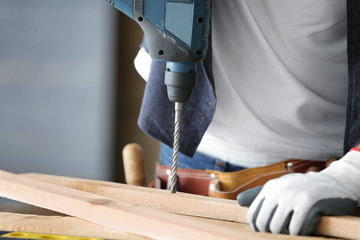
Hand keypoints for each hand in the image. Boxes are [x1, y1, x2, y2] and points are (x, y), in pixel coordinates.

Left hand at [237, 149, 359, 234]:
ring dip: (284, 235)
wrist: (333, 183)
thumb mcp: (280, 187)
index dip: (257, 228)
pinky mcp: (308, 202)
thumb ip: (259, 195)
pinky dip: (298, 234)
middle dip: (269, 234)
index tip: (265, 233)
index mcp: (270, 187)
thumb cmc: (302, 188)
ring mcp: (293, 195)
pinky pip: (296, 228)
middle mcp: (279, 190)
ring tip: (291, 231)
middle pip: (264, 223)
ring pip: (278, 227)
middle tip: (279, 234)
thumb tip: (238, 201)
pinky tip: (302, 230)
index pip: (253, 214)